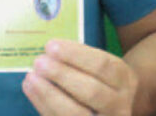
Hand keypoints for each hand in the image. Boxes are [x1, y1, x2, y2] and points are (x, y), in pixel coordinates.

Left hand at [22, 39, 136, 115]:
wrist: (109, 109)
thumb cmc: (98, 80)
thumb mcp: (100, 68)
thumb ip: (79, 60)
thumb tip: (49, 52)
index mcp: (124, 79)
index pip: (102, 65)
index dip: (75, 55)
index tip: (50, 45)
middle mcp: (119, 104)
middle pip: (92, 91)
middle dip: (62, 75)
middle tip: (39, 62)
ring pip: (76, 113)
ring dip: (49, 94)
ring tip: (30, 77)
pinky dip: (44, 105)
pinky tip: (30, 89)